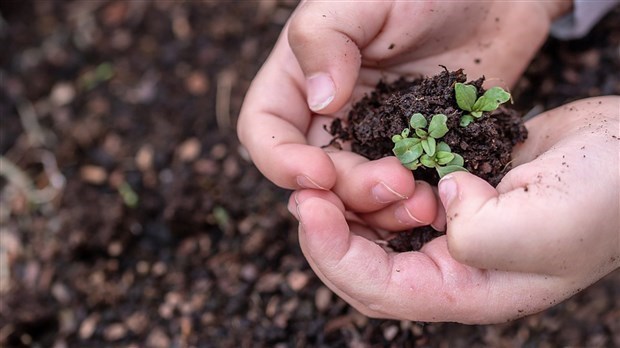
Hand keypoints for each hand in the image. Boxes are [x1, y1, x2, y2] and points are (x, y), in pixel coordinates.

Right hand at [238, 1, 569, 230]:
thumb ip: (326, 38)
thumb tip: (320, 101)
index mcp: (301, 77)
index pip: (264, 129)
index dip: (280, 160)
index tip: (318, 173)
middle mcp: (331, 115)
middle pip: (316, 175)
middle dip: (347, 190)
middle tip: (394, 184)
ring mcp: (374, 138)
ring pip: (358, 195)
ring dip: (382, 209)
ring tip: (423, 202)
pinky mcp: (416, 153)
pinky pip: (405, 192)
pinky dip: (415, 205)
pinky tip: (441, 201)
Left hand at [288, 97, 618, 323]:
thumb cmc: (605, 197)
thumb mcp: (544, 225)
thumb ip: (479, 233)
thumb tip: (440, 203)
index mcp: (470, 291)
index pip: (380, 289)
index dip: (335, 254)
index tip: (309, 208)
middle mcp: (454, 268)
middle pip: (366, 266)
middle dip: (328, 234)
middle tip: (302, 193)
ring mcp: (452, 230)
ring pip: (377, 232)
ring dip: (347, 208)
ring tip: (324, 176)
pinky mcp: (454, 194)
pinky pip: (398, 198)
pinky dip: (374, 184)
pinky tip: (361, 163)